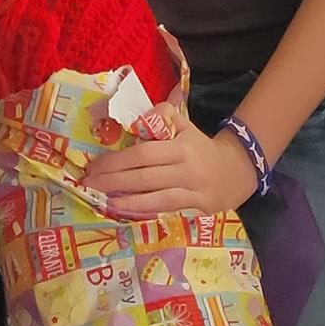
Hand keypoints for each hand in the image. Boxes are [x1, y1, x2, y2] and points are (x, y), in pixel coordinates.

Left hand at [85, 104, 259, 217]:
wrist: (237, 169)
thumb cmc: (201, 147)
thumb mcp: (185, 125)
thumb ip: (163, 116)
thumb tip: (136, 116)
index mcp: (181, 146)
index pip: (144, 153)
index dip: (117, 160)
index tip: (94, 164)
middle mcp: (186, 169)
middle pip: (144, 176)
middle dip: (113, 179)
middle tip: (88, 181)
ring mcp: (193, 190)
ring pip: (154, 196)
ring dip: (125, 198)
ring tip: (101, 197)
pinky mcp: (197, 206)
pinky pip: (166, 208)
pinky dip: (143, 209)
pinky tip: (124, 209)